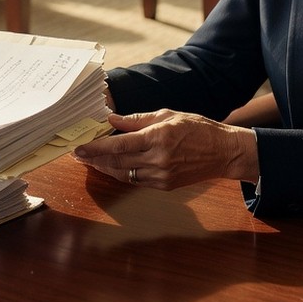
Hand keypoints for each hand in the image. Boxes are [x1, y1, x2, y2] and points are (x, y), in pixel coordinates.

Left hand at [73, 110, 258, 188]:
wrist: (223, 152)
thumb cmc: (197, 128)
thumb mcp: (167, 115)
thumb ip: (137, 120)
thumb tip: (111, 119)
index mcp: (157, 138)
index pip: (118, 145)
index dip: (95, 148)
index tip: (79, 148)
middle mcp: (157, 159)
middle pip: (117, 161)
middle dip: (94, 159)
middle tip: (79, 155)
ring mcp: (161, 175)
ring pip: (124, 174)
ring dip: (105, 168)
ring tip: (91, 161)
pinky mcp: (165, 185)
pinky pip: (136, 180)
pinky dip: (122, 173)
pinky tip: (113, 166)